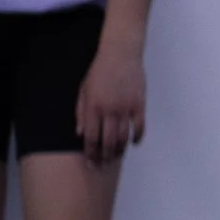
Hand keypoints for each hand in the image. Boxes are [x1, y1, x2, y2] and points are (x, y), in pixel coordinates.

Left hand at [75, 47, 145, 164]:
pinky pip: (139, 127)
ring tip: (116, 157)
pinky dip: (137, 138)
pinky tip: (133, 143)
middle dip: (105, 157)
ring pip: (124, 137)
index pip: (91, 138)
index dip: (91, 153)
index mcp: (93, 107)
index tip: (91, 163)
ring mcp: (125, 108)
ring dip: (120, 150)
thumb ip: (81, 113)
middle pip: (108, 141)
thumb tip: (80, 133)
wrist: (120, 54)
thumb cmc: (99, 72)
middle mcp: (109, 110)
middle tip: (104, 165)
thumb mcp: (83, 91)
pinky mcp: (139, 104)